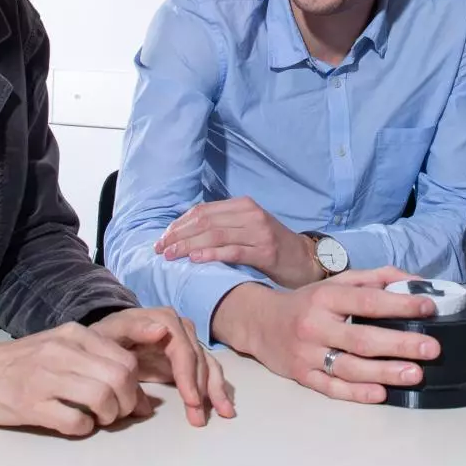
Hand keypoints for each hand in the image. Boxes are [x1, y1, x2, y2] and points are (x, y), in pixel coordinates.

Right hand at [0, 322, 151, 435]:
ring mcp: (45, 377)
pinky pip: (74, 420)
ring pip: (101, 396)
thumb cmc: (23, 364)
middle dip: (128, 402)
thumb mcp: (61, 349)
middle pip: (119, 377)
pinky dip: (84, 428)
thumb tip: (145, 400)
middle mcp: (62, 350)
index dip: (137, 386)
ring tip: (99, 419)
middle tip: (118, 413)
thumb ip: (100, 365)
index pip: (125, 359)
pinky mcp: (29, 404)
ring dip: (109, 416)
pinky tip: (77, 425)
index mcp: (74, 334)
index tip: (132, 401)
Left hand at [90, 307, 234, 424]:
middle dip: (201, 389)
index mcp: (163, 320)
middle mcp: (180, 329)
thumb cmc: (105, 338)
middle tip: (198, 417)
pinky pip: (207, 371)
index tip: (191, 400)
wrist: (105, 339)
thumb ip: (133, 330)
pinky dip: (216, 388)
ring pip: (208, 365)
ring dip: (215, 390)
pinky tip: (223, 407)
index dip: (188, 374)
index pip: (183, 348)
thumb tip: (162, 331)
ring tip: (223, 414)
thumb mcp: (110, 332)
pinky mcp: (188, 357)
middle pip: (198, 359)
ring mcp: (186, 342)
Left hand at [155, 197, 322, 287]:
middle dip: (179, 236)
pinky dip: (212, 254)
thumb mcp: (246, 228)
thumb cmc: (270, 246)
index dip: (179, 224)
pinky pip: (233, 251)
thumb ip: (222, 226)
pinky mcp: (266, 251)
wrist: (305, 259)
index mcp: (242, 205)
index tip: (162, 239)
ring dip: (189, 246)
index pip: (202, 211)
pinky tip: (196, 260)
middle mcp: (250, 214)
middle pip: (205, 222)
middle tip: (160, 249)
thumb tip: (184, 233)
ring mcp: (259, 232)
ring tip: (172, 256)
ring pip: (215, 235)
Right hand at [211, 267, 439, 403]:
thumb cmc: (307, 302)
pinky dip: (356, 393)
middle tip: (432, 348)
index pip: (367, 300)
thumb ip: (375, 279)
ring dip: (384, 372)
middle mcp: (315, 325)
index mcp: (326, 297)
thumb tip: (416, 282)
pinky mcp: (301, 377)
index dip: (399, 305)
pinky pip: (331, 388)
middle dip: (399, 344)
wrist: (260, 323)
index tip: (428, 308)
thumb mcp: (336, 283)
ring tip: (415, 374)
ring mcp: (307, 354)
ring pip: (349, 367)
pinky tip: (381, 394)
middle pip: (362, 338)